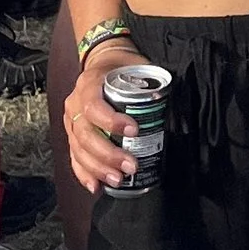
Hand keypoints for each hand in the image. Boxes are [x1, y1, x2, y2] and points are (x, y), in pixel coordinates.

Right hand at [63, 46, 141, 195]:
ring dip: (99, 168)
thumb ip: (151, 83)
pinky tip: (96, 186)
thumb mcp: (135, 67)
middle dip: (108, 154)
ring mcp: (71, 122)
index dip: (111, 121)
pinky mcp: (72, 136)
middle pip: (86, 135)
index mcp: (89, 84)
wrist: (103, 62)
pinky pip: (74, 157)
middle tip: (131, 165)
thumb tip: (177, 104)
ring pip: (79, 150)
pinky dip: (84, 174)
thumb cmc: (122, 67)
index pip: (94, 106)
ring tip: (118, 179)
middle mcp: (75, 104)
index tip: (134, 130)